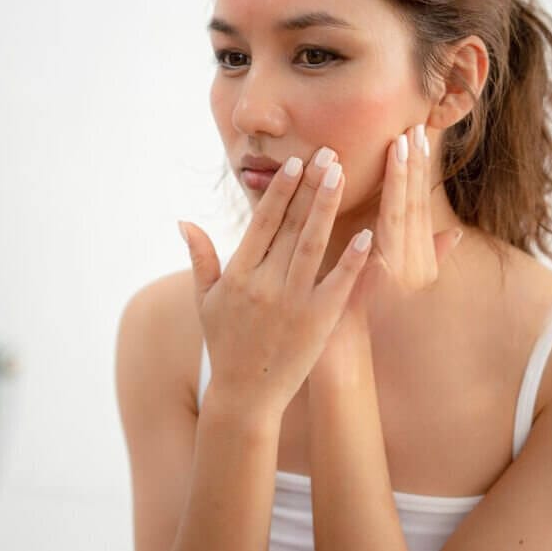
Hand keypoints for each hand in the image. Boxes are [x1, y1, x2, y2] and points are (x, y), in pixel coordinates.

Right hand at [179, 146, 372, 418]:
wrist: (245, 396)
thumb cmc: (225, 343)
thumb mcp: (206, 300)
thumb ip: (201, 258)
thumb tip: (185, 220)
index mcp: (238, 275)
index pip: (262, 222)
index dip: (279, 191)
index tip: (295, 163)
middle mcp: (264, 284)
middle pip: (290, 226)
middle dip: (310, 187)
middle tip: (328, 154)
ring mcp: (292, 303)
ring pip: (312, 245)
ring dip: (327, 208)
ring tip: (341, 176)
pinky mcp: (316, 322)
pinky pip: (337, 284)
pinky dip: (351, 259)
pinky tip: (366, 234)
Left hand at [314, 124, 463, 375]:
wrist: (340, 356)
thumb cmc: (356, 316)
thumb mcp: (386, 282)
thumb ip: (425, 256)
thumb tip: (453, 233)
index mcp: (412, 260)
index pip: (413, 205)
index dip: (415, 172)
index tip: (416, 136)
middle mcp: (411, 265)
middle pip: (411, 204)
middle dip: (413, 166)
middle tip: (413, 128)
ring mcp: (399, 272)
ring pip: (401, 213)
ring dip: (403, 177)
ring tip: (402, 142)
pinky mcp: (382, 279)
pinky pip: (385, 234)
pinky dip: (388, 205)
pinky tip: (389, 181)